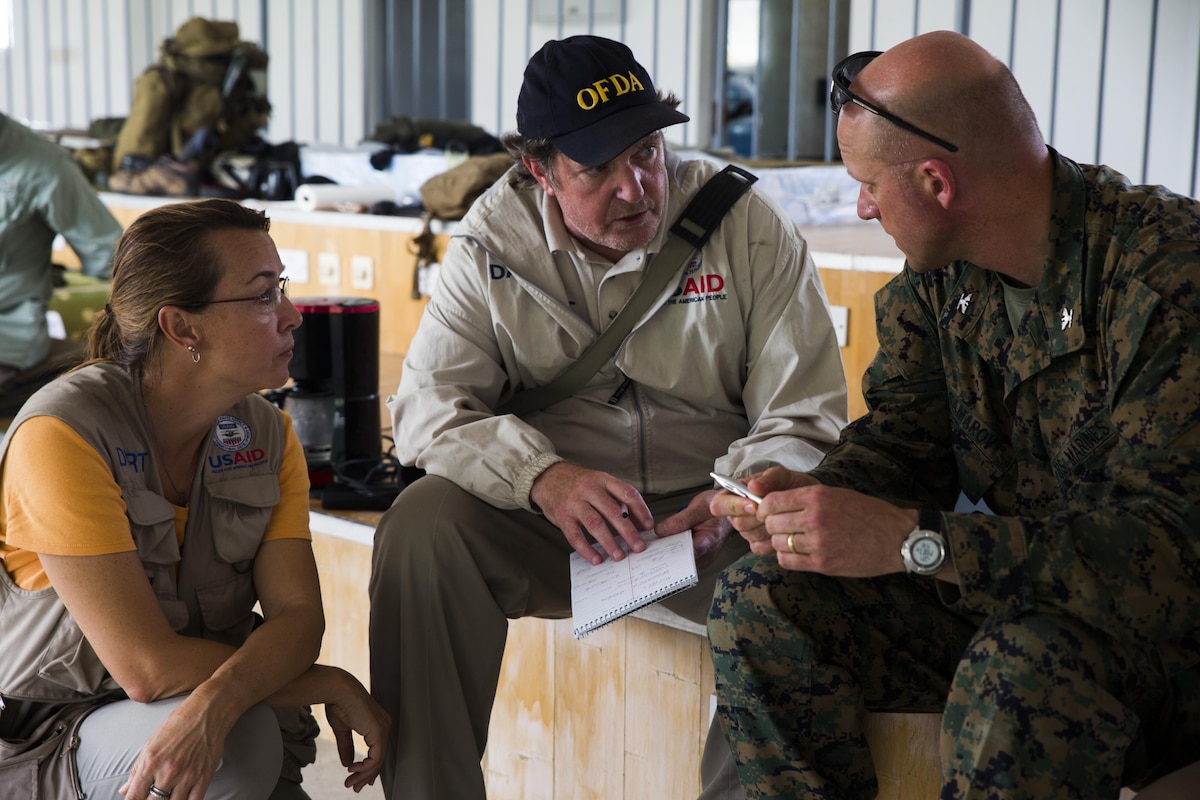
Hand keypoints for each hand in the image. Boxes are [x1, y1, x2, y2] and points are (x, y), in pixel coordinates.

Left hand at [119, 695, 227, 799]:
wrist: (208, 712)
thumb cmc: (179, 723)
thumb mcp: (151, 743)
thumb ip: (137, 769)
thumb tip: (126, 789)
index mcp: (151, 762)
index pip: (134, 796)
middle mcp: (168, 772)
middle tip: (151, 796)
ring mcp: (187, 776)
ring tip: (166, 796)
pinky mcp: (204, 777)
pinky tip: (181, 798)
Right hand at [322, 669, 391, 792]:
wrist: (337, 690)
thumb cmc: (339, 702)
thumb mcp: (343, 729)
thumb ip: (347, 747)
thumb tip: (347, 763)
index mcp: (376, 724)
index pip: (377, 752)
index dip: (368, 768)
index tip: (357, 779)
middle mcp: (383, 726)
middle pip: (379, 758)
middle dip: (366, 776)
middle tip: (354, 787)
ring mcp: (382, 728)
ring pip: (378, 760)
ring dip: (363, 774)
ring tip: (351, 782)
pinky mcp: (378, 730)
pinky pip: (376, 756)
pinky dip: (365, 767)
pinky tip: (353, 769)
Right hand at [530, 462, 653, 564]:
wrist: (547, 478)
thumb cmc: (578, 483)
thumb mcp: (600, 483)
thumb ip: (618, 500)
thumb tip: (639, 522)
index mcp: (603, 480)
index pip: (628, 493)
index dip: (641, 510)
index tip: (649, 526)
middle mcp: (590, 490)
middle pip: (613, 511)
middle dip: (629, 531)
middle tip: (639, 547)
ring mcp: (574, 503)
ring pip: (596, 524)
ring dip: (610, 542)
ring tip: (619, 556)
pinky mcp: (562, 516)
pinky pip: (575, 536)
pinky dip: (587, 549)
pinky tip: (597, 558)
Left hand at [655, 490, 731, 569]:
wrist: (727, 509)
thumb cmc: (717, 508)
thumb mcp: (699, 506)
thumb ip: (680, 520)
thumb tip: (661, 531)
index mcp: (710, 541)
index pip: (686, 554)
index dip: (669, 552)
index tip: (655, 548)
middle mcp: (707, 554)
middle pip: (681, 559)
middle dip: (665, 551)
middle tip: (652, 543)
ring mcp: (702, 557)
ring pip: (679, 559)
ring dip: (668, 549)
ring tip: (659, 539)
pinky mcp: (698, 556)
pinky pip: (681, 555)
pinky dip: (673, 548)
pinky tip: (666, 540)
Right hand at [709, 467, 816, 550]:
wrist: (809, 502)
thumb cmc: (791, 486)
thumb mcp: (782, 475)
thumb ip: (768, 478)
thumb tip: (753, 486)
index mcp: (735, 493)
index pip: (719, 505)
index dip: (733, 506)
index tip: (754, 504)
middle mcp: (737, 513)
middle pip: (736, 522)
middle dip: (758, 517)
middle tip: (776, 510)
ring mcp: (747, 531)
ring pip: (749, 535)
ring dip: (768, 527)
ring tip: (783, 516)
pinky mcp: (758, 544)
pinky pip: (760, 547)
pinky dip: (773, 539)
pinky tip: (784, 529)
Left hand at [758, 484, 916, 575]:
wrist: (897, 538)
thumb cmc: (869, 513)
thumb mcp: (837, 494)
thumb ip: (807, 499)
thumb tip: (776, 504)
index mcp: (817, 496)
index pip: (772, 501)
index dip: (764, 507)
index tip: (767, 511)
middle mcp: (814, 518)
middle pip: (771, 523)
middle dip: (771, 525)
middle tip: (780, 527)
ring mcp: (817, 543)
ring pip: (778, 543)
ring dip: (780, 542)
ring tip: (792, 540)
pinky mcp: (822, 563)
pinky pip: (788, 561)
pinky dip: (787, 558)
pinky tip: (797, 553)